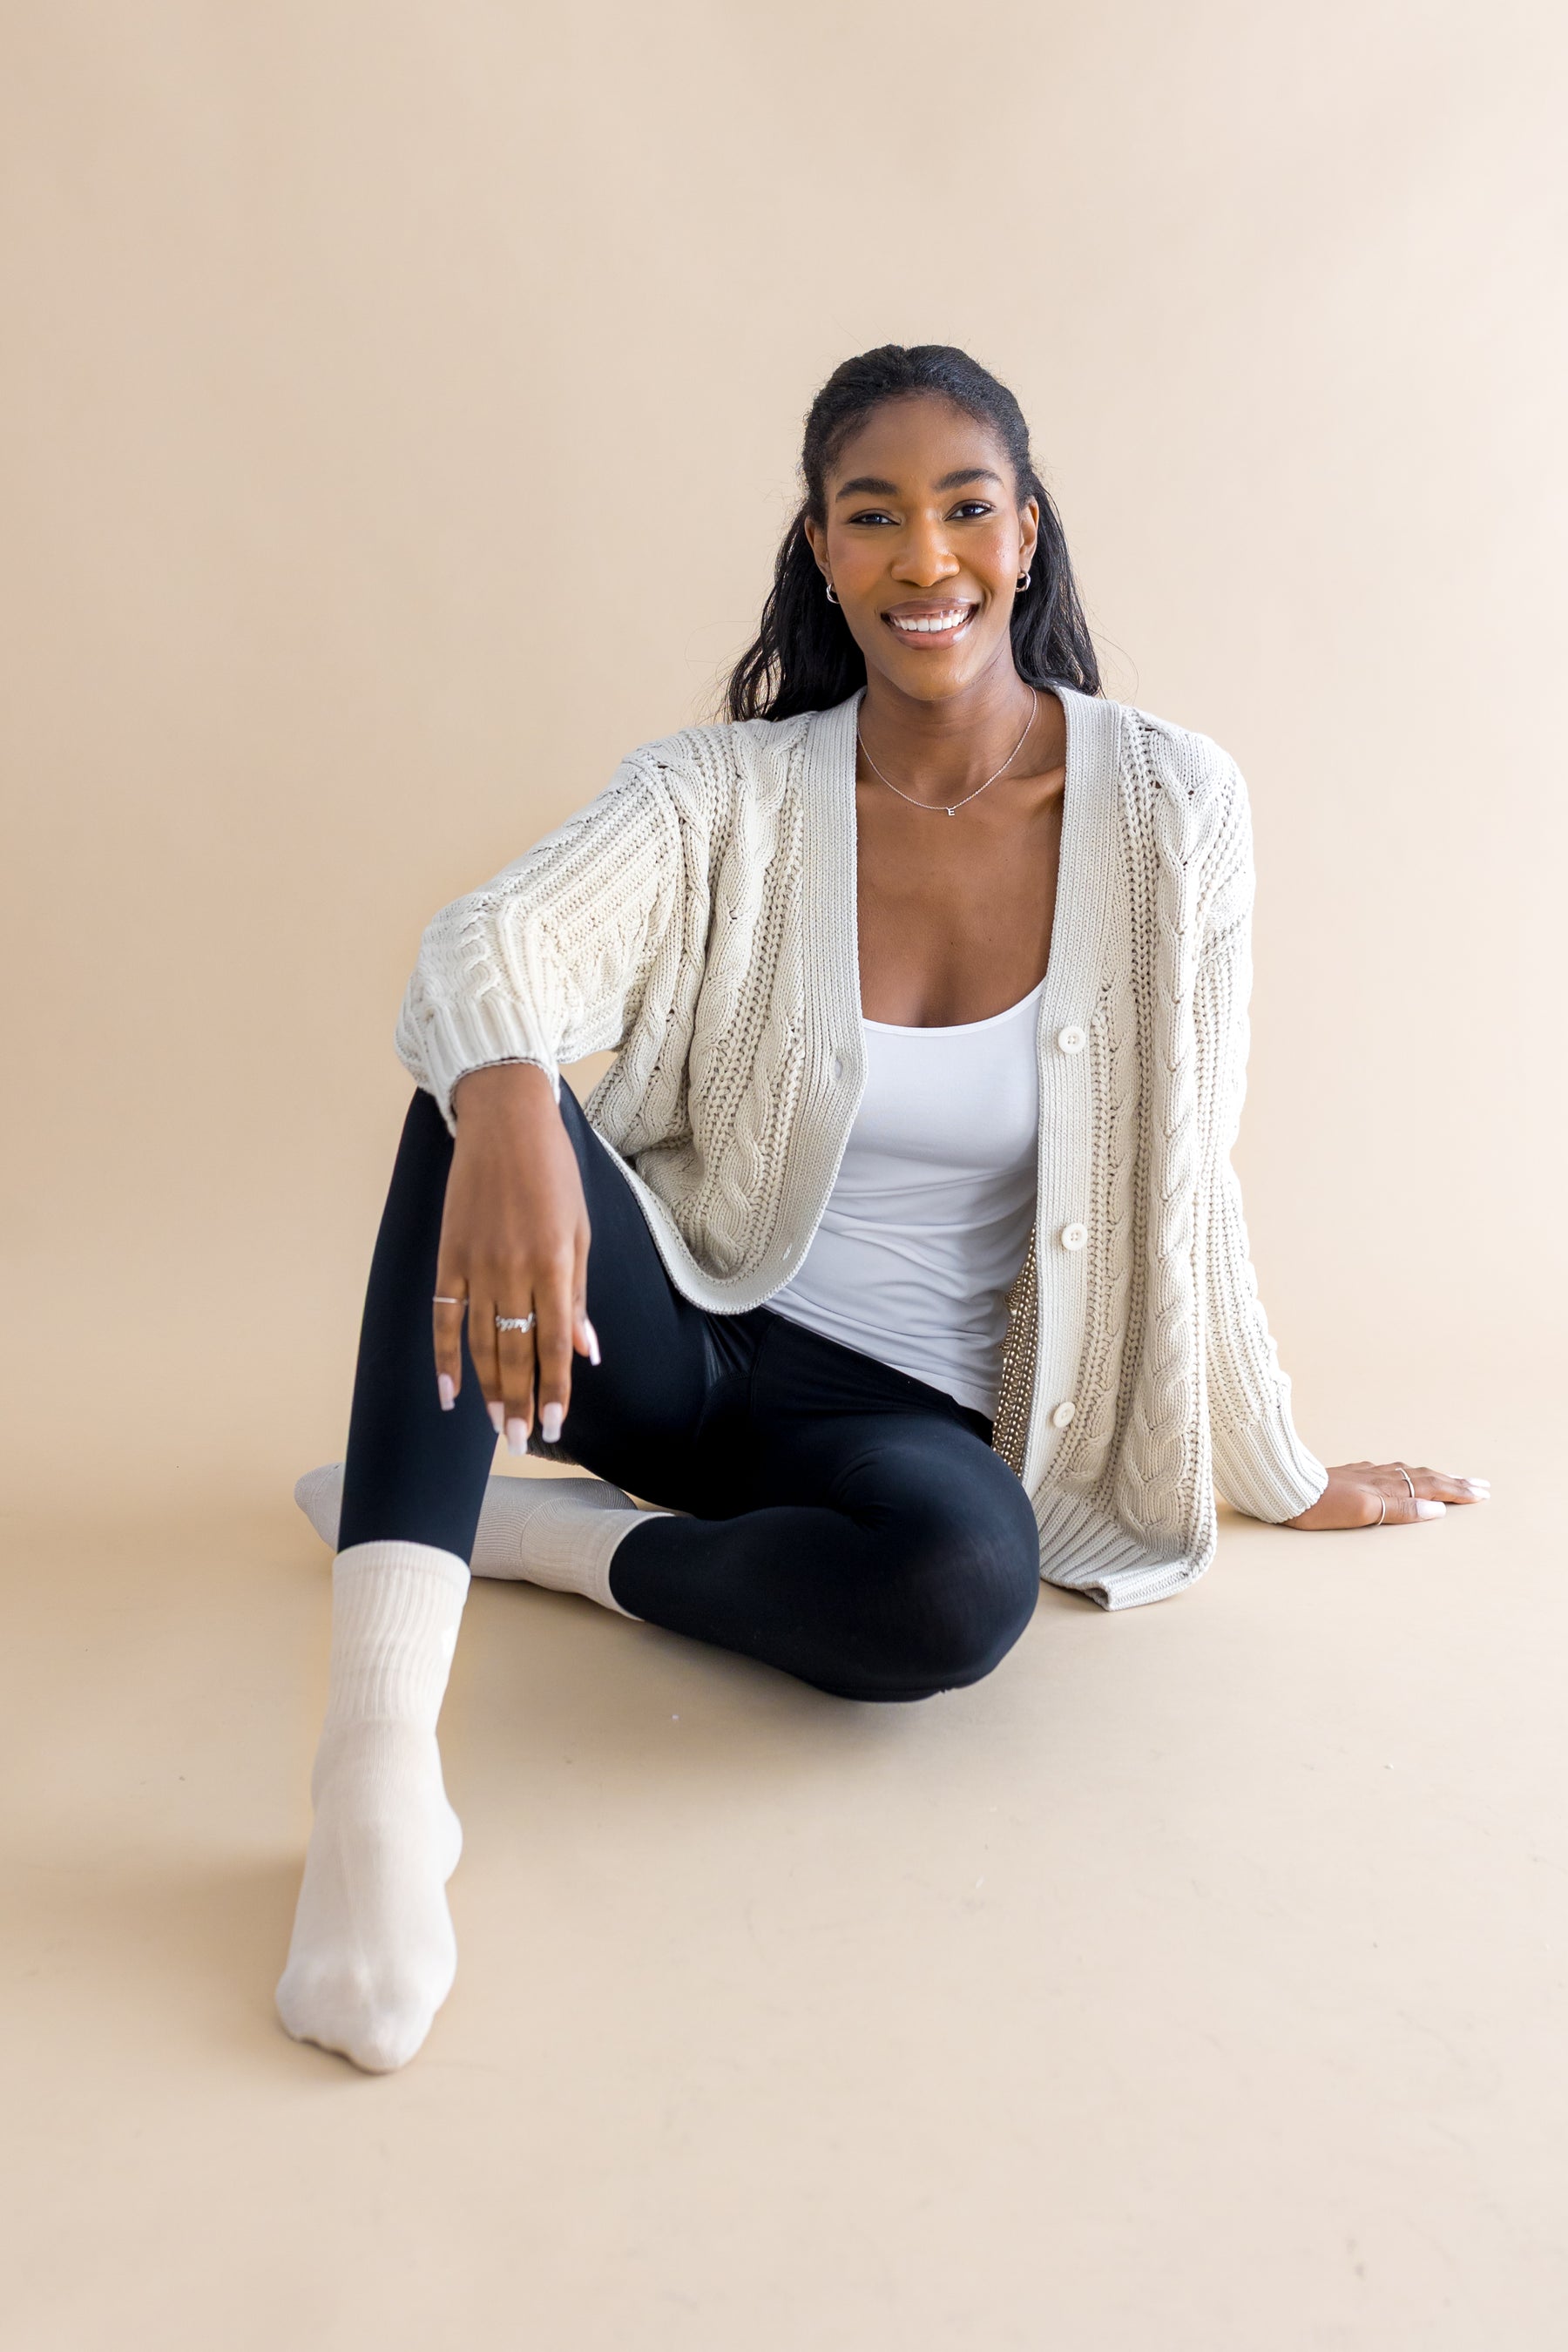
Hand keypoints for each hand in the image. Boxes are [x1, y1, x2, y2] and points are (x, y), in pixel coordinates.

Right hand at [431, 1064, 598, 1451]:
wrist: (504, 1121)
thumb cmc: (553, 1174)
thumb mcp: (581, 1230)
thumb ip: (578, 1294)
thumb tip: (587, 1350)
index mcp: (555, 1264)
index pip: (556, 1343)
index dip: (556, 1388)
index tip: (556, 1426)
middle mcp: (515, 1270)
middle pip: (515, 1352)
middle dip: (520, 1403)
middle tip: (522, 1444)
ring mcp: (476, 1264)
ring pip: (479, 1343)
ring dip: (488, 1390)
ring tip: (498, 1428)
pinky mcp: (448, 1255)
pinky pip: (443, 1316)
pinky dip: (444, 1357)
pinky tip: (450, 1393)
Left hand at [1286, 1460, 1489, 1529]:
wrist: (1284, 1490)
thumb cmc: (1322, 1506)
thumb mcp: (1364, 1511)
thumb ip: (1400, 1509)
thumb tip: (1437, 1509)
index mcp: (1388, 1487)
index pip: (1432, 1488)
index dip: (1458, 1492)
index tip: (1482, 1494)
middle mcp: (1380, 1476)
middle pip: (1426, 1476)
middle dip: (1455, 1482)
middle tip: (1481, 1484)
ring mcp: (1366, 1473)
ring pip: (1409, 1472)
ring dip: (1434, 1476)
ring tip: (1451, 1478)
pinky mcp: (1351, 1475)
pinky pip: (1389, 1471)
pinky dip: (1407, 1473)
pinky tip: (1401, 1474)